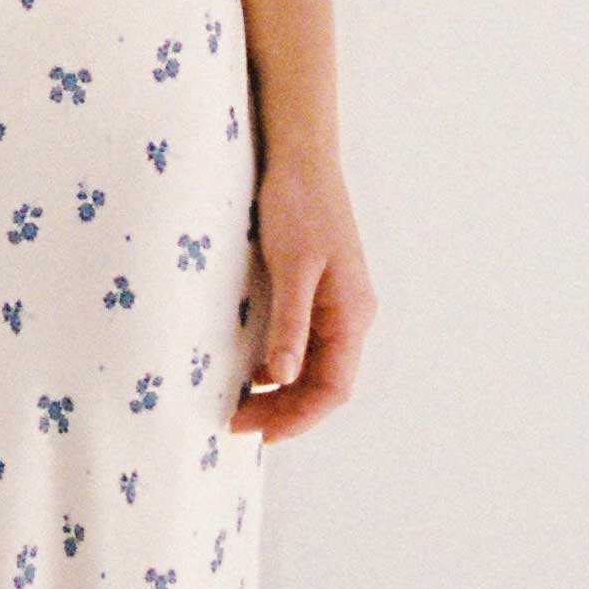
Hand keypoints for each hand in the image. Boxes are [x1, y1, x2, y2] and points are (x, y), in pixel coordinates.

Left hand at [232, 148, 370, 441]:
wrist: (301, 156)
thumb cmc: (299, 205)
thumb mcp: (292, 267)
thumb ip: (290, 324)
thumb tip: (281, 377)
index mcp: (351, 313)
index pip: (332, 387)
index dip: (297, 417)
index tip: (259, 432)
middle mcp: (350, 314)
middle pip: (324, 382)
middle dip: (285, 409)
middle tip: (237, 421)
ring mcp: (336, 303)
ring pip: (315, 365)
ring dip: (283, 390)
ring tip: (241, 402)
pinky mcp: (318, 290)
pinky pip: (306, 342)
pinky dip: (281, 363)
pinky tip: (253, 368)